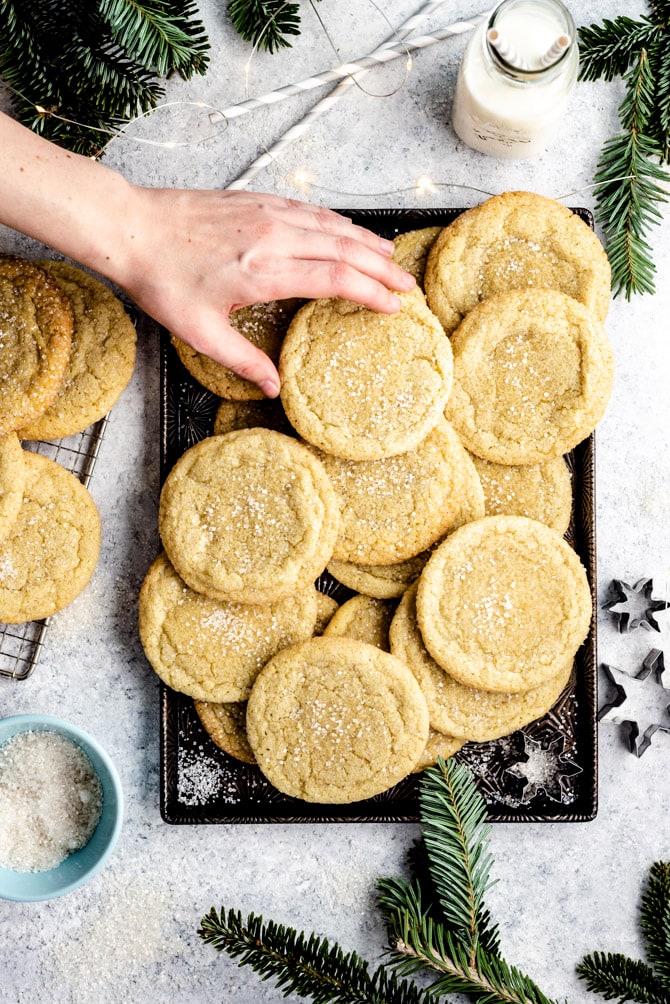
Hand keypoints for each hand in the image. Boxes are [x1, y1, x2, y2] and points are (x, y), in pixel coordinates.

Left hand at [113, 188, 415, 395]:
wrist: (130, 228)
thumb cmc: (162, 280)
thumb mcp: (200, 333)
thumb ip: (242, 360)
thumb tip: (273, 387)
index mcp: (263, 272)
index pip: (334, 278)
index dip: (370, 292)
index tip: (393, 306)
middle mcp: (272, 237)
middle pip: (344, 249)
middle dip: (381, 269)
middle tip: (408, 285)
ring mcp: (265, 214)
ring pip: (332, 225)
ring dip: (366, 242)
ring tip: (390, 258)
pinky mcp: (256, 201)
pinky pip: (309, 210)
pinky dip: (337, 222)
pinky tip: (348, 231)